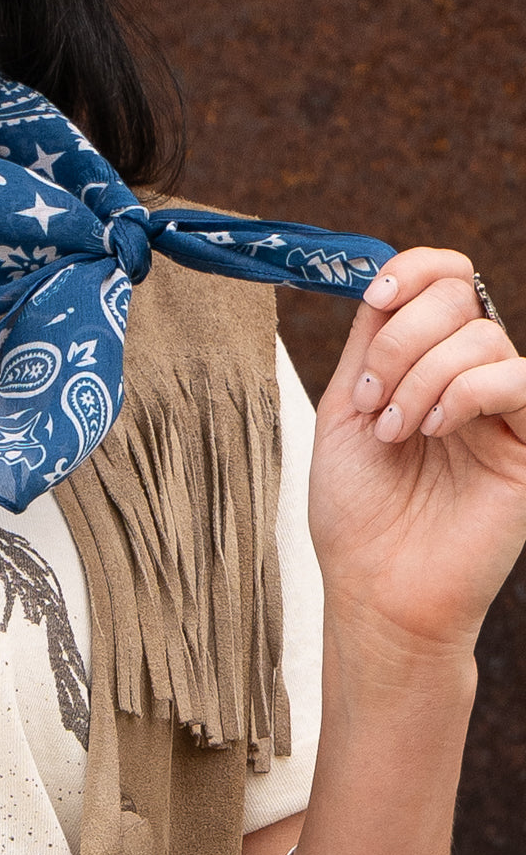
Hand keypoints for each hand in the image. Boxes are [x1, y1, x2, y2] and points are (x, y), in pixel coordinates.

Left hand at [309, 247, 525, 654]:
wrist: (374, 583)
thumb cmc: (356, 507)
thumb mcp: (346, 408)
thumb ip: (369, 342)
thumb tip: (378, 275)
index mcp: (424, 361)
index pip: (443, 279)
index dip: (413, 270)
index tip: (375, 297)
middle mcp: (469, 376)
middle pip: (457, 297)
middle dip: (399, 343)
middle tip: (372, 405)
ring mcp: (504, 409)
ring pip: (481, 336)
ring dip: (419, 379)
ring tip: (394, 433)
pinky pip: (519, 379)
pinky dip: (466, 392)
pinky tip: (435, 430)